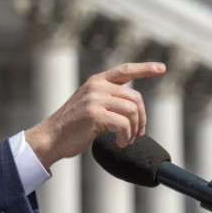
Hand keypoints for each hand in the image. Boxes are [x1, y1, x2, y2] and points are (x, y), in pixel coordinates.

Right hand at [24, 61, 165, 169]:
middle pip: (135, 98)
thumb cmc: (71, 127)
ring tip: (126, 140)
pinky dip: (126, 137)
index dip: (145, 69)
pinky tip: (120, 143)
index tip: (161, 69)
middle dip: (141, 118)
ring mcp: (95, 99)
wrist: (50, 138)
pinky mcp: (94, 115)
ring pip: (132, 111)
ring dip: (134, 130)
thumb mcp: (89, 105)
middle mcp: (96, 87)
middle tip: (137, 134)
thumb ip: (107, 99)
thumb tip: (134, 108)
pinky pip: (123, 125)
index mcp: (96, 82)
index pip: (125, 70)